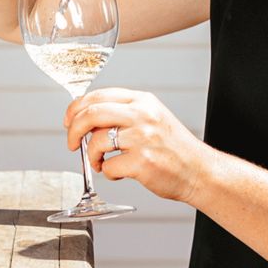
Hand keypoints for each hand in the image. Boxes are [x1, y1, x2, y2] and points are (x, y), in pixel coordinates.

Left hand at [64, 88, 207, 203]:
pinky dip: (108, 172)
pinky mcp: (143, 162)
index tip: (69, 120)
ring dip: (92, 156)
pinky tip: (119, 172)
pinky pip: (109, 166)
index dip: (76, 107)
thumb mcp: (151, 116)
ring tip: (100, 162)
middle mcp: (142, 115)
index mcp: (142, 100)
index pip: (99, 95)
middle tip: (72, 143)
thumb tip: (86, 117)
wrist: (198, 171)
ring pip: (97, 141)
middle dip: (74, 129)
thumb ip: (123, 112)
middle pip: (92, 113)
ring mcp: (143, 138)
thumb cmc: (172, 147)